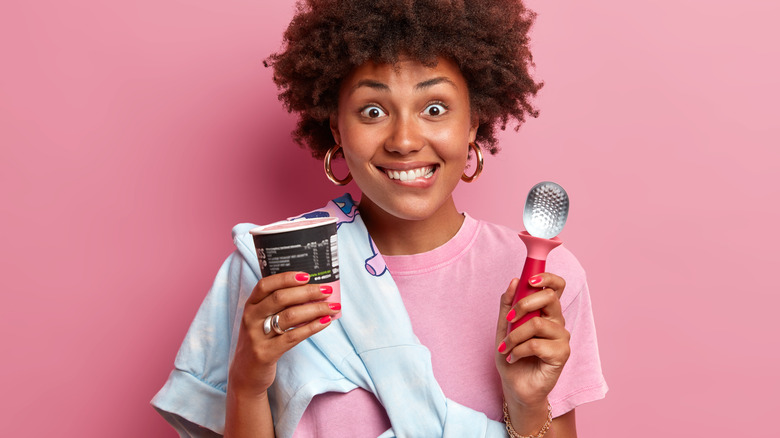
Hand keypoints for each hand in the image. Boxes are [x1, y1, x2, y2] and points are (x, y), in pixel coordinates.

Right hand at [228, 272, 340, 395]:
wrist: (245, 374)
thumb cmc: (261, 341)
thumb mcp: (261, 320)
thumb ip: (278, 306)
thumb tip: (311, 291)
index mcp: (251, 306)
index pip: (266, 285)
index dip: (286, 278)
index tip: (307, 275)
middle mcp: (251, 318)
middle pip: (281, 298)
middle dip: (307, 292)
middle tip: (327, 290)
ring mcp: (256, 336)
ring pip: (290, 316)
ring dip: (315, 309)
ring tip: (333, 307)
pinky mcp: (265, 353)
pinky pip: (293, 337)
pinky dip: (312, 327)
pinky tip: (325, 322)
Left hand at [495, 273, 570, 406]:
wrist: (515, 386)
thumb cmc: (512, 356)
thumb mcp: (504, 326)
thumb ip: (508, 304)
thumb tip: (515, 281)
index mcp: (546, 311)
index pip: (556, 286)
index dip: (547, 278)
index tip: (529, 280)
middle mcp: (557, 321)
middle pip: (549, 297)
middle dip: (523, 304)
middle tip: (509, 319)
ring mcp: (562, 337)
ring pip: (537, 323)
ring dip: (514, 335)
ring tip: (506, 347)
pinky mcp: (562, 354)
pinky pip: (536, 344)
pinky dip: (518, 350)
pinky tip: (513, 358)